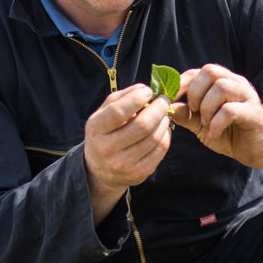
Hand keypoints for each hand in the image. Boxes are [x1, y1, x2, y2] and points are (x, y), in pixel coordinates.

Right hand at [83, 84, 170, 221]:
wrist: (101, 170)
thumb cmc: (106, 133)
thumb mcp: (104, 113)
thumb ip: (122, 97)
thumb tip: (145, 89)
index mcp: (96, 129)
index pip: (118, 112)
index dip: (137, 98)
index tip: (148, 91)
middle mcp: (107, 149)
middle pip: (142, 125)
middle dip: (158, 109)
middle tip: (164, 101)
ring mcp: (123, 164)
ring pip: (154, 138)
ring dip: (164, 121)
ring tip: (163, 115)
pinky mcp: (139, 173)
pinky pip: (161, 150)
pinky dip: (166, 135)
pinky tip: (162, 129)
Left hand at [168, 63, 262, 166]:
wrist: (258, 150)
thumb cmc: (230, 134)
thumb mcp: (202, 124)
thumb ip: (187, 115)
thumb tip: (167, 107)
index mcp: (225, 82)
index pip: (200, 71)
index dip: (182, 83)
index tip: (171, 100)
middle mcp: (237, 84)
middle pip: (211, 71)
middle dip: (195, 92)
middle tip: (194, 112)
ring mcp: (248, 97)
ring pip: (221, 87)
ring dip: (207, 108)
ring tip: (206, 124)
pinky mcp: (254, 113)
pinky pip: (230, 110)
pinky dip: (216, 123)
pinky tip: (214, 133)